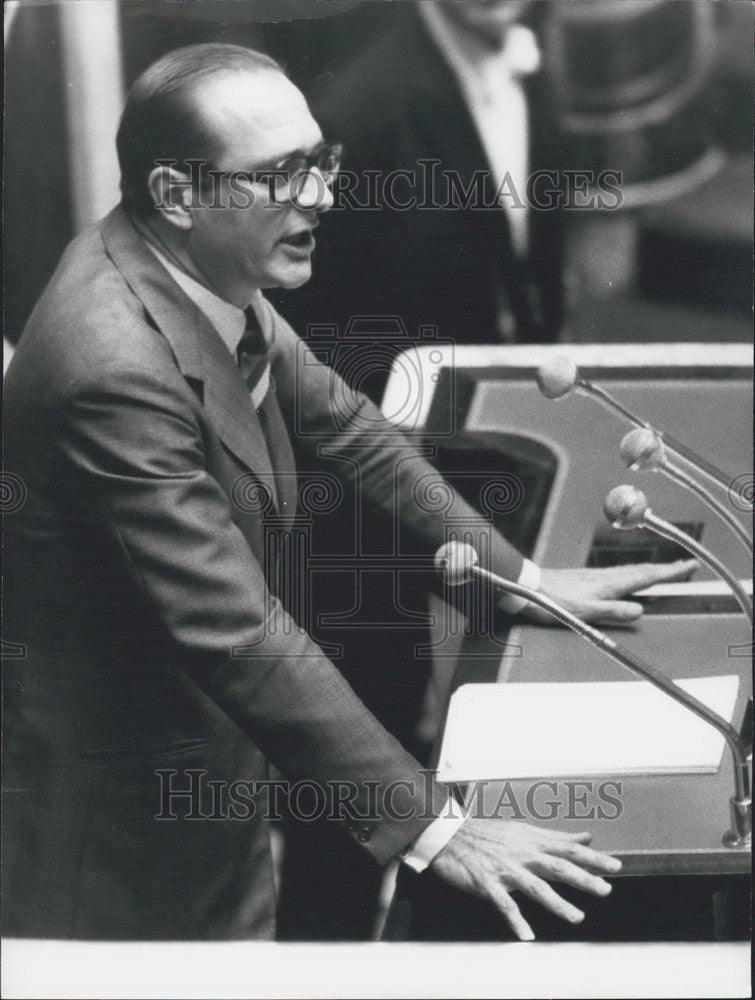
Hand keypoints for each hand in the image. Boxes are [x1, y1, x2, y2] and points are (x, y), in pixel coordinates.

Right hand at [430, 818, 620, 940]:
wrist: (449, 834)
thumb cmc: (487, 833)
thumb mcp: (524, 830)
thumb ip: (557, 838)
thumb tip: (586, 837)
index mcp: (532, 841)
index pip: (568, 849)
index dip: (592, 858)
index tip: (616, 866)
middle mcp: (522, 854)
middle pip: (557, 866)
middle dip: (582, 879)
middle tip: (605, 889)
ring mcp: (505, 869)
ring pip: (534, 886)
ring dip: (557, 903)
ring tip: (576, 917)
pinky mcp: (487, 883)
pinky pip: (503, 904)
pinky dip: (515, 920)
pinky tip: (526, 936)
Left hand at [529, 560, 696, 625]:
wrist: (527, 587)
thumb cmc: (552, 602)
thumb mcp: (585, 612)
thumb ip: (613, 611)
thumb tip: (640, 611)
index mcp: (609, 584)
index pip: (646, 576)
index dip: (669, 572)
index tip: (689, 566)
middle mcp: (605, 576)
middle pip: (642, 570)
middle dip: (666, 568)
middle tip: (686, 565)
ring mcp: (596, 575)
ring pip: (631, 570)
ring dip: (651, 569)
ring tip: (665, 571)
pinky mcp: (588, 577)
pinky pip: (620, 573)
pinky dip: (634, 572)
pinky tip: (630, 577)